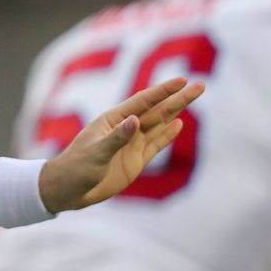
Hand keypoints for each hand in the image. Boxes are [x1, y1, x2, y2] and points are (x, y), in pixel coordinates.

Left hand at [39, 76, 204, 211]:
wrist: (69, 190)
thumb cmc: (77, 167)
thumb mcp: (96, 153)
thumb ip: (117, 137)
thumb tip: (136, 120)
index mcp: (113, 120)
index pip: (143, 102)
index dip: (163, 91)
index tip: (182, 80)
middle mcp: (125, 129)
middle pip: (157, 110)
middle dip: (178, 98)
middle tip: (201, 85)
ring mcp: (131, 144)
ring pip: (160, 125)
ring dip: (176, 112)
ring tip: (192, 97)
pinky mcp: (135, 161)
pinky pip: (155, 144)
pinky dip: (168, 135)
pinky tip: (179, 124)